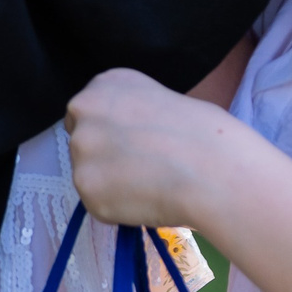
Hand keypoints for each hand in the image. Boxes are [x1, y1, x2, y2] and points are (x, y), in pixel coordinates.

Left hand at [66, 70, 249, 229]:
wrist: (211, 167)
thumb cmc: (202, 133)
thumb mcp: (159, 100)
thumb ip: (129, 114)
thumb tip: (122, 140)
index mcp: (105, 84)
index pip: (86, 113)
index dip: (110, 133)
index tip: (131, 144)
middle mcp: (83, 110)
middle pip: (82, 141)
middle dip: (104, 157)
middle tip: (140, 169)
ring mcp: (81, 149)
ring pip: (89, 174)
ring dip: (112, 184)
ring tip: (150, 184)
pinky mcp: (85, 187)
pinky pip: (98, 203)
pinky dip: (118, 208)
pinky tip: (146, 198)